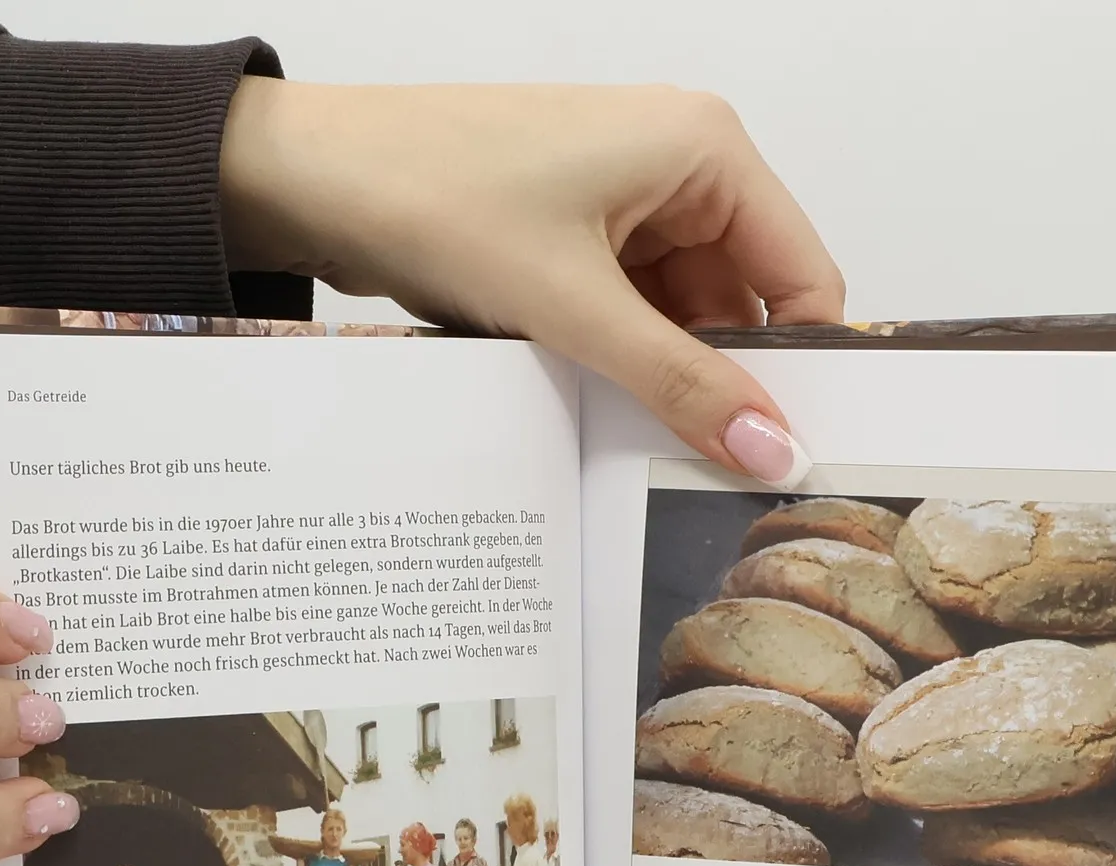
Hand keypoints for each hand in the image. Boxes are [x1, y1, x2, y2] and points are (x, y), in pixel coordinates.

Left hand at [220, 81, 842, 480]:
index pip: (803, 275)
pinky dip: (619, 358)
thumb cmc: (433, 194)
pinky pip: (630, 311)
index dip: (800, 368)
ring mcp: (625, 197)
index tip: (783, 451)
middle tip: (705, 465)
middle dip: (722, 380)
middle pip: (744, 303)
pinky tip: (593, 397)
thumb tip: (771, 447)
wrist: (312, 177)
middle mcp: (678, 163)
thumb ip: (681, 384)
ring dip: (661, 374)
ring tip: (631, 429)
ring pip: (682, 315)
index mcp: (705, 149)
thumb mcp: (575, 307)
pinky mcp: (577, 230)